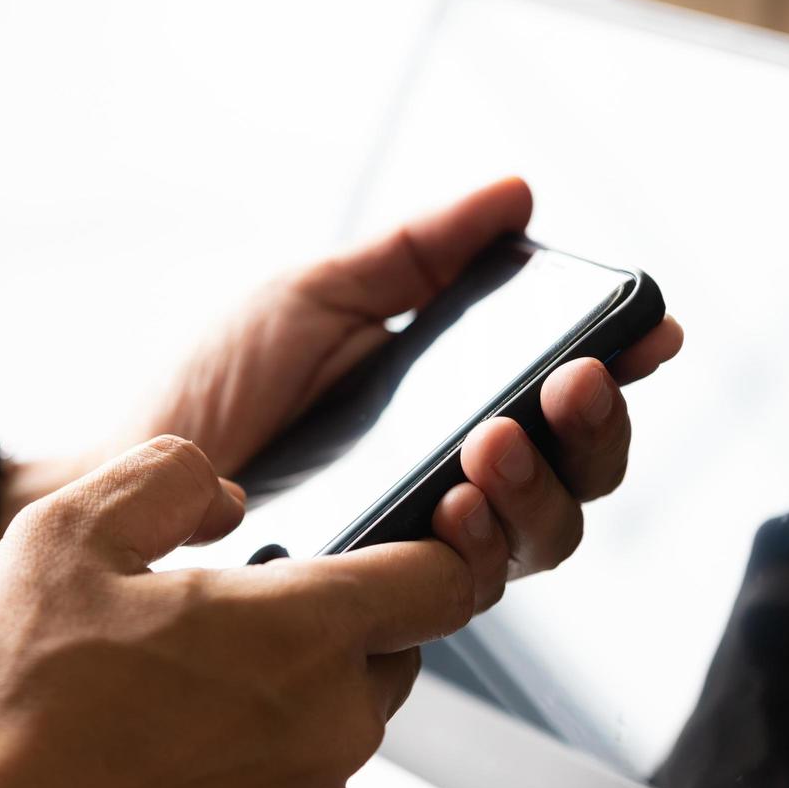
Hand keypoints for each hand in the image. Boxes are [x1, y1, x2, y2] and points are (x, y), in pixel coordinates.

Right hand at [0, 436, 475, 787]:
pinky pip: (302, 778)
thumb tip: (224, 496)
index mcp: (301, 632)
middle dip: (344, 615)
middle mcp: (328, 723)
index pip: (444, 580)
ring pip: (345, 715)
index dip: (436, 545)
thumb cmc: (21, 703)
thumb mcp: (71, 532)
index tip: (409, 534)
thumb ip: (168, 476)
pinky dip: (264, 747)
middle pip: (396, 647)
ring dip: (296, 685)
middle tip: (243, 605)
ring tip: (191, 673)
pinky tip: (178, 734)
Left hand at [136, 177, 682, 606]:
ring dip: (543, 484)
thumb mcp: (316, 295)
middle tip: (572, 381)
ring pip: (546, 535)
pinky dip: (481, 544)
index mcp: (453, 396)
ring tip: (495, 440)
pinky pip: (470, 586)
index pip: (562, 389)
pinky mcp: (387, 591)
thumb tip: (515, 195)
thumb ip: (416, 254)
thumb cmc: (218, 383)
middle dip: (596, 425)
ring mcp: (425, 536)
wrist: (136, 471)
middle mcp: (456, 472)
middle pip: (581, 469)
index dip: (622, 363)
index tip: (651, 328)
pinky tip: (456, 504)